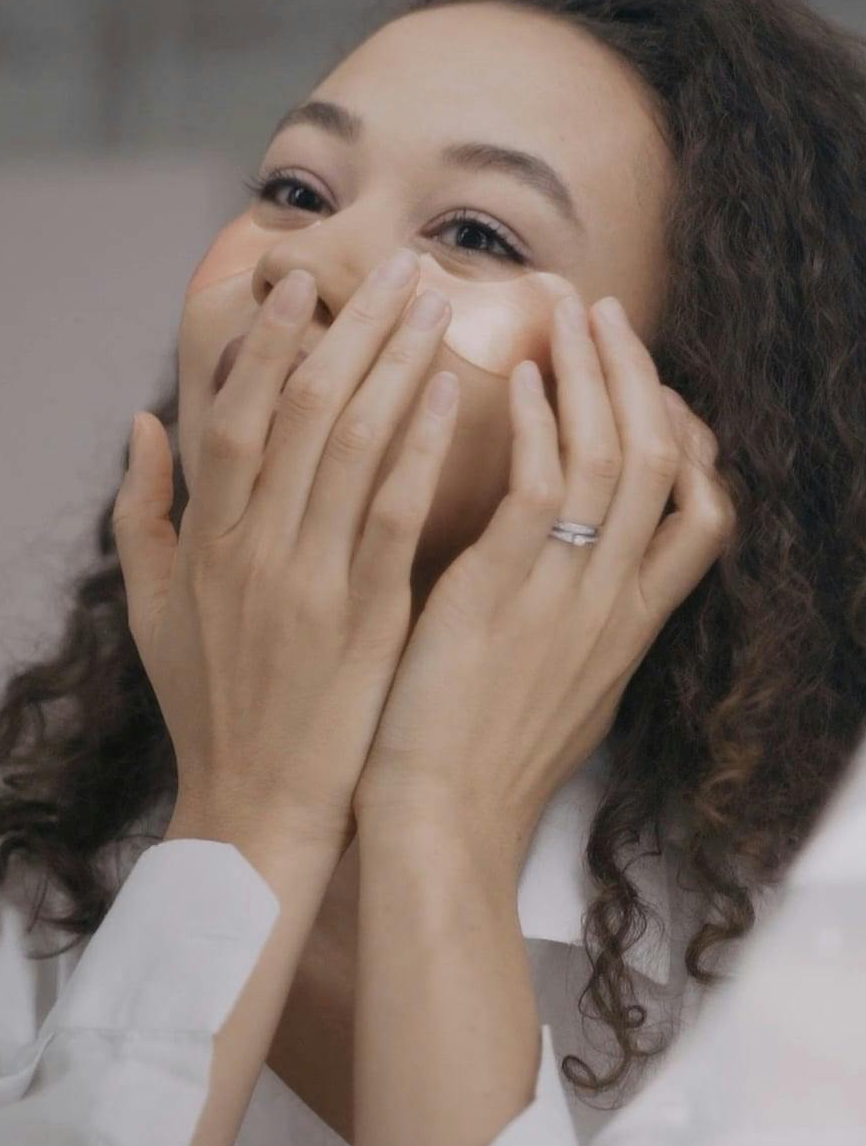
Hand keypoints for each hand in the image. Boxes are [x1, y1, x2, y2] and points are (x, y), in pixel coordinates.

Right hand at [113, 249, 458, 858]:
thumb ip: (142, 513)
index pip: (232, 413)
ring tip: (438, 305)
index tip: (300, 283)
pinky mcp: (364, 619)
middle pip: (303, 409)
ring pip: (354, 445)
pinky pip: (393, 515)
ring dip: (398, 364)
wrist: (253, 807)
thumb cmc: (207, 711)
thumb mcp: (152, 610)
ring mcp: (308, 579)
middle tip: (400, 267)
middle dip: (353, 327)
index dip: (264, 341)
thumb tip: (140, 421)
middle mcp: (251, 546)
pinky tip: (451, 396)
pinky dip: (421, 450)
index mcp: (204, 539)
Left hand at [352, 291, 735, 872]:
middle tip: (606, 318)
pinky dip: (541, 425)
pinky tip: (521, 380)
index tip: (651, 396)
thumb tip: (566, 594)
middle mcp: (613, 606)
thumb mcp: (557, 702)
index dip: (688, 446)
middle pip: (665, 463)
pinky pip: (544, 486)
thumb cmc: (478, 775)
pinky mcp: (503, 594)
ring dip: (595, 376)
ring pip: (615, 457)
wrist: (442, 829)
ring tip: (567, 317)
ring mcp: (566, 597)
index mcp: (628, 632)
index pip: (702, 518)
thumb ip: (574, 637)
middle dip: (640, 380)